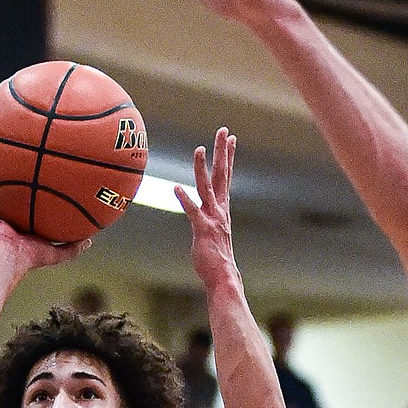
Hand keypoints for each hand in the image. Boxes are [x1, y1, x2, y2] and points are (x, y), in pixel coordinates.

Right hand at [0, 182, 88, 269]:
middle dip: (14, 187)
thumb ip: (73, 248)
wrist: (8, 260)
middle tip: (20, 168)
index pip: (29, 211)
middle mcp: (8, 224)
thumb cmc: (30, 258)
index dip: (34, 198)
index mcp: (24, 230)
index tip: (42, 183)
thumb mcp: (56, 253)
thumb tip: (90, 241)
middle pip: (11, 201)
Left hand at [178, 128, 238, 290]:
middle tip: (224, 130)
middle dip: (222, 152)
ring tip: (199, 149)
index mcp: (222, 209)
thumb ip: (207, 221)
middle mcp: (220, 210)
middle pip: (222, 175)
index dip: (229, 157)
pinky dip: (185, 199)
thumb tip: (204, 218)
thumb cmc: (216, 260)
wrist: (223, 277)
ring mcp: (212, 219)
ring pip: (207, 187)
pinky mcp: (202, 230)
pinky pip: (193, 211)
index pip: (227, 177)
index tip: (231, 138)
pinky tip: (176, 187)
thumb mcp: (212, 234)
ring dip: (202, 168)